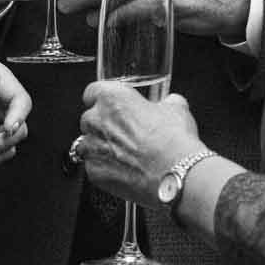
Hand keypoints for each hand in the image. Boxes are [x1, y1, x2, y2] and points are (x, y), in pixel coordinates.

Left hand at [78, 84, 201, 205]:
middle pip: (89, 118)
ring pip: (88, 144)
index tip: (108, 103)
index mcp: (112, 98)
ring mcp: (92, 148)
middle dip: (103, 124)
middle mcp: (96, 121)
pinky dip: (105, 168)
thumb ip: (166, 102)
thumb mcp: (177, 109)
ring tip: (125, 154)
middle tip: (125, 132)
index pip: (92, 91)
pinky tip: (124, 170)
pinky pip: (93, 166)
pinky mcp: (94, 173)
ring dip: (101, 147)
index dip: (102, 98)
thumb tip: (170, 103)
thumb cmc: (173, 141)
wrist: (175, 174)